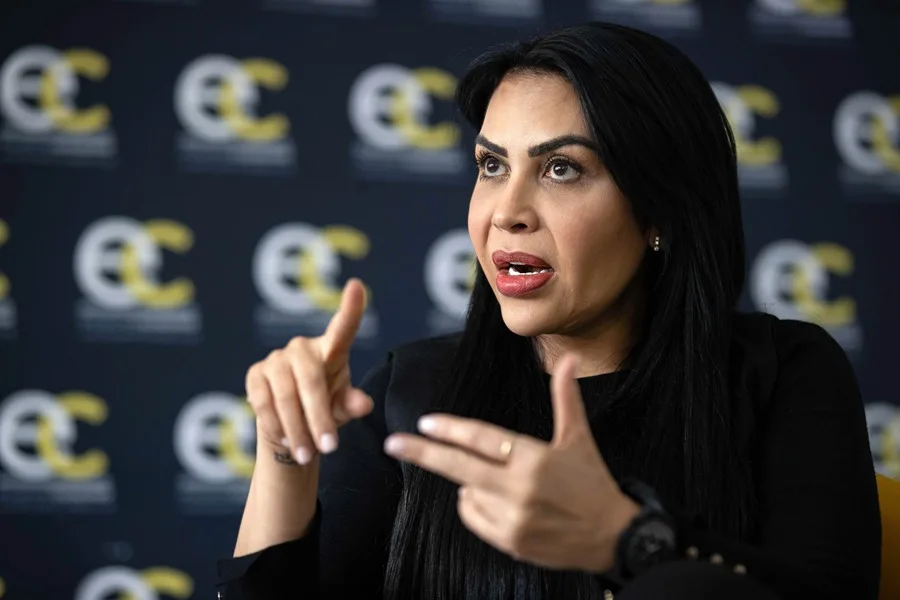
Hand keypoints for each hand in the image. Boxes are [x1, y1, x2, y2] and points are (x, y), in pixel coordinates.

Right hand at [245, 278, 373, 463]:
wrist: (292, 428)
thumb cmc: (325, 410)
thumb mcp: (342, 409)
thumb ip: (351, 404)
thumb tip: (363, 404)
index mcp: (332, 350)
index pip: (343, 327)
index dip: (350, 307)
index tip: (357, 285)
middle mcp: (302, 348)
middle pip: (311, 381)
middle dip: (320, 417)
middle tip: (330, 448)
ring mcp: (276, 359)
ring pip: (286, 396)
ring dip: (298, 429)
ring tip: (308, 455)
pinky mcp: (256, 375)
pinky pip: (263, 403)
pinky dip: (276, 426)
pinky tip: (286, 441)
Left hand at [383, 354, 639, 572]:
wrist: (611, 536)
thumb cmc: (592, 481)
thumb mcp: (579, 437)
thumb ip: (565, 398)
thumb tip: (567, 359)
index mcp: (534, 458)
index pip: (483, 439)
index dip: (451, 429)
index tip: (425, 422)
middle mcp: (520, 489)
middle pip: (460, 468)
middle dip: (423, 454)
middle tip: (393, 444)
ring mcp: (513, 519)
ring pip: (467, 493)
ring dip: (469, 482)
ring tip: (498, 481)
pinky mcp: (510, 542)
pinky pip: (474, 518)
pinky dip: (475, 506)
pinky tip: (495, 500)